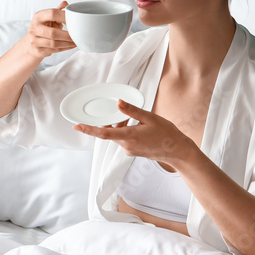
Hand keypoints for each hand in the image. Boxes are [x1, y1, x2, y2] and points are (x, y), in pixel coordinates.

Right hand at [23, 1, 76, 59]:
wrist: (31, 43)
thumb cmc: (43, 29)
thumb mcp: (48, 18)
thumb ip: (57, 11)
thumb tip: (66, 3)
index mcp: (38, 17)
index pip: (52, 14)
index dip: (65, 16)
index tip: (75, 20)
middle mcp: (34, 28)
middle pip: (53, 33)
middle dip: (67, 35)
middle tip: (77, 35)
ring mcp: (34, 40)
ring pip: (54, 44)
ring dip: (67, 43)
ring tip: (76, 42)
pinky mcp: (38, 50)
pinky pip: (54, 50)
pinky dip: (65, 48)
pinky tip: (70, 46)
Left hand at [73, 100, 196, 168]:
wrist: (177, 151)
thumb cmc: (166, 134)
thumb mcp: (150, 118)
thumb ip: (132, 111)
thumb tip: (118, 103)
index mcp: (130, 136)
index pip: (104, 133)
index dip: (89, 129)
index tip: (77, 126)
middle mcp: (126, 146)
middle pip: (109, 132)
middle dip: (110, 122)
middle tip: (122, 114)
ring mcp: (129, 150)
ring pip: (116, 135)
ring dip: (120, 126)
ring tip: (138, 121)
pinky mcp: (132, 151)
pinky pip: (122, 139)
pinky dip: (125, 131)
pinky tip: (138, 126)